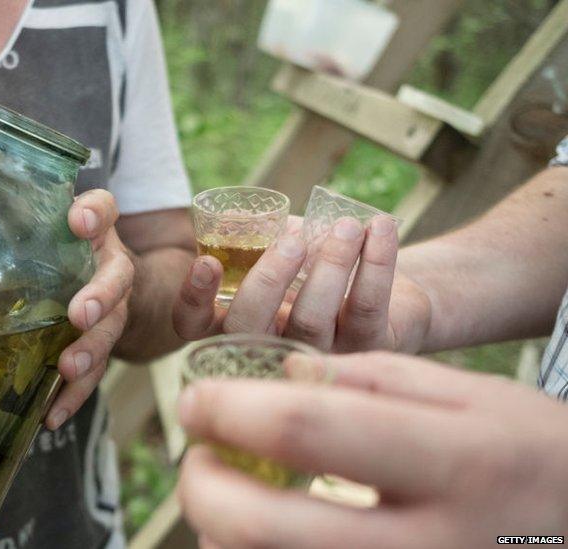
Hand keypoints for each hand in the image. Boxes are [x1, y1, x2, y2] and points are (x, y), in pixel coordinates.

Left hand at [46, 190, 133, 428]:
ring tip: (68, 367)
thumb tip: (19, 202)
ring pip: (107, 334)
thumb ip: (48, 212)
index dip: (95, 215)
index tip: (78, 221)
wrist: (113, 286)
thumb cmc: (73, 249)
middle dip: (100, 299)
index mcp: (101, 236)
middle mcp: (115, 276)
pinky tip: (51, 416)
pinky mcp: (98, 351)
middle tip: (80, 314)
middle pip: (116, 284)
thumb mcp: (65, 225)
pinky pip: (90, 376)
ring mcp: (111, 316)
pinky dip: (71, 397)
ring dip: (90, 352)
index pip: (104, 213)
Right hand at [173, 215, 430, 352]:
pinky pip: (364, 306)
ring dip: (329, 264)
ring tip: (346, 226)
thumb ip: (260, 235)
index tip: (207, 262)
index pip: (194, 324)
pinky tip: (379, 227)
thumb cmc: (323, 269)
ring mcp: (316, 356)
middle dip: (267, 280)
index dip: (194, 298)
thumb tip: (235, 216)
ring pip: (311, 320)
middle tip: (293, 242)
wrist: (394, 296)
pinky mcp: (366, 351)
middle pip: (248, 328)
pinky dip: (374, 261)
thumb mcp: (285, 250)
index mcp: (238, 322)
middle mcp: (269, 347)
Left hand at [177, 352, 567, 547]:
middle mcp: (431, 543)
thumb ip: (364, 381)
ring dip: (221, 536)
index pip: (307, 430)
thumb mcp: (464, 392)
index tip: (193, 399)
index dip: (231, 411)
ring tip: (227, 496)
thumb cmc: (521, 449)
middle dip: (202, 489)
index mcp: (451, 462)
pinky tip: (261, 534)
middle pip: (264, 529)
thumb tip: (274, 377)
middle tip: (196, 457)